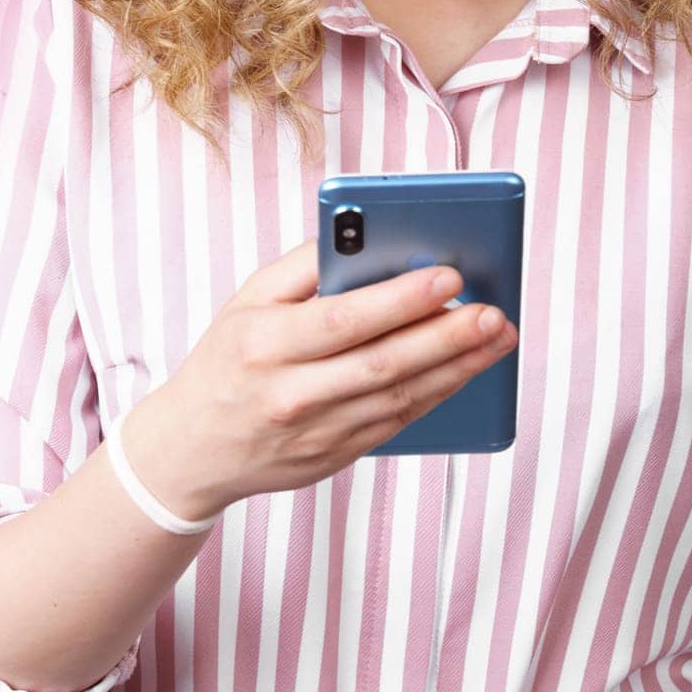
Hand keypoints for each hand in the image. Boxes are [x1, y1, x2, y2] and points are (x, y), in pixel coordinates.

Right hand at [122, 237, 516, 520]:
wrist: (192, 449)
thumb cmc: (227, 359)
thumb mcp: (247, 301)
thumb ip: (303, 267)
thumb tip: (363, 235)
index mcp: (267, 343)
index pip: (343, 319)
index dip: (399, 299)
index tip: (449, 275)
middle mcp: (292, 392)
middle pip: (382, 363)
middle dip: (446, 337)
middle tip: (494, 312)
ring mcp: (317, 432)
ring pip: (399, 398)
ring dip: (456, 368)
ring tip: (498, 338)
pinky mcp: (336, 456)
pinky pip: (397, 423)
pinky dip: (436, 395)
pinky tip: (467, 369)